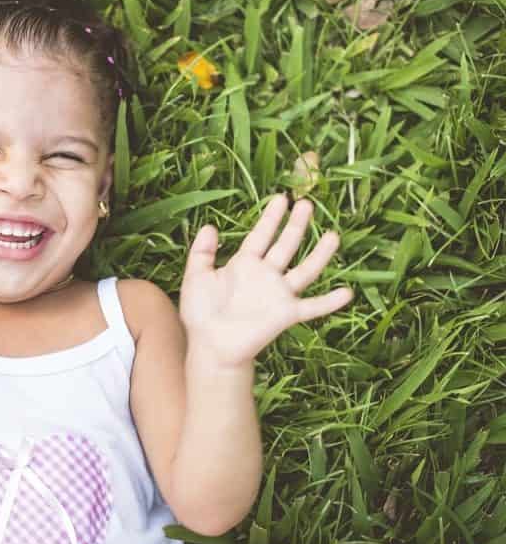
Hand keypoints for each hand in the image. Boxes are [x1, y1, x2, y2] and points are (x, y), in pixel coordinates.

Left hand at [178, 194, 353, 367]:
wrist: (209, 346)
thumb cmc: (200, 313)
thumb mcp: (196, 277)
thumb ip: (201, 252)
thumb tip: (210, 225)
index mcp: (244, 264)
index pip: (261, 235)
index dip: (271, 218)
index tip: (282, 198)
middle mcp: (266, 275)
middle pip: (285, 245)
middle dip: (296, 225)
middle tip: (307, 204)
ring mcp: (278, 294)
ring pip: (305, 270)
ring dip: (320, 254)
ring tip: (334, 235)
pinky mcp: (286, 314)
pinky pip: (312, 307)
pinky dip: (329, 302)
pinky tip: (347, 293)